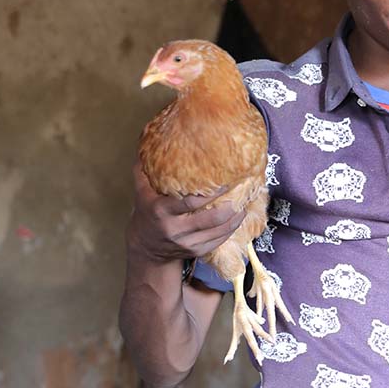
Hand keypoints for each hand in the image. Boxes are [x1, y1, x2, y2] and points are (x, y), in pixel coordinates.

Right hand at [126, 160, 246, 262]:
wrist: (145, 247)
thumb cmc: (147, 210)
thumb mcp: (141, 189)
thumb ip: (145, 166)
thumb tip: (153, 135)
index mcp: (161, 210)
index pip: (190, 202)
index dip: (211, 192)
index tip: (226, 180)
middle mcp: (175, 229)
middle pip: (211, 219)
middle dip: (231, 205)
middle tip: (244, 189)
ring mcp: (187, 243)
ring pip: (220, 231)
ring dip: (237, 216)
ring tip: (246, 200)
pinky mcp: (197, 252)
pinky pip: (220, 240)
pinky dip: (233, 227)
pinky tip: (240, 214)